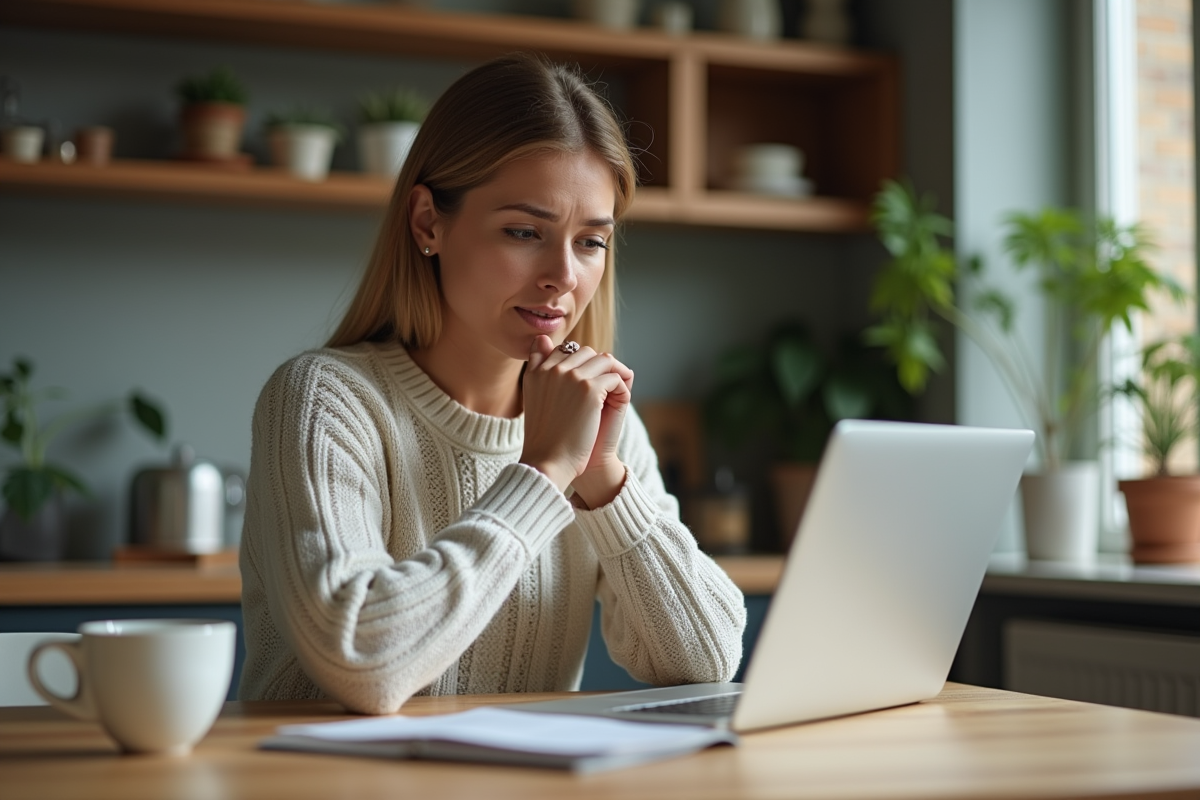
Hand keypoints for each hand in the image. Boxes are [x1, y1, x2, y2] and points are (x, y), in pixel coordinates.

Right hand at [520, 336, 632, 506]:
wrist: (549, 462)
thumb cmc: (545, 437)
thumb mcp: (534, 396)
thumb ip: (538, 367)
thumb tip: (542, 339)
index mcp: (536, 371)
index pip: (564, 350)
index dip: (580, 365)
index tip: (586, 385)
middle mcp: (552, 369)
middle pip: (586, 352)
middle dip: (599, 367)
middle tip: (606, 388)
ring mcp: (571, 377)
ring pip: (603, 360)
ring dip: (614, 373)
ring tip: (616, 392)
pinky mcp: (590, 390)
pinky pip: (615, 377)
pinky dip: (621, 388)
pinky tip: (618, 404)